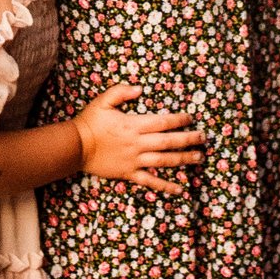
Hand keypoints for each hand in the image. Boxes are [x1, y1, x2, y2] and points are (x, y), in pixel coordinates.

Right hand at [73, 83, 202, 192]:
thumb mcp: (103, 100)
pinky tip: (179, 189)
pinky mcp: (129, 173)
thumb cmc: (90, 122)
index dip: (179, 120)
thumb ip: (121, 92)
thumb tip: (140, 89)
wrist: (75, 147)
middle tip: (203, 138)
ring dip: (183, 159)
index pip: (163, 122)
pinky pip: (150, 181)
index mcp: (134, 124)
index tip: (190, 118)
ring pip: (164, 161)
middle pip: (169, 141)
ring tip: (198, 157)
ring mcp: (135, 160)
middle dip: (188, 139)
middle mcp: (138, 143)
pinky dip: (166, 186)